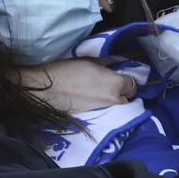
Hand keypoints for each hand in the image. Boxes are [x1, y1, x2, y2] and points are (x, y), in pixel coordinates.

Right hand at [18, 59, 135, 111]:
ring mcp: (103, 111)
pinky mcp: (92, 117)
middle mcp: (113, 101)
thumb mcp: (89, 60)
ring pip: (116, 106)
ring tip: (100, 91)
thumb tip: (113, 65)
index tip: (120, 74)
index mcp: (114, 84)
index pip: (132, 84)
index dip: (127, 79)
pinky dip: (102, 105)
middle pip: (127, 98)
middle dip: (122, 92)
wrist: (46, 89)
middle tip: (111, 83)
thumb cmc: (66, 70)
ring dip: (112, 99)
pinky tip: (92, 98)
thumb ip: (106, 64)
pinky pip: (104, 110)